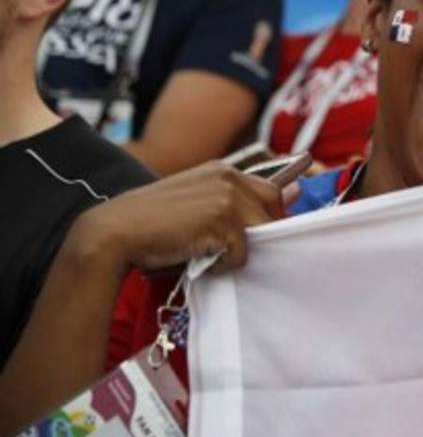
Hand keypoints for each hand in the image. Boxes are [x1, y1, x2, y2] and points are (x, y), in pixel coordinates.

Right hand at [69, 162, 297, 275]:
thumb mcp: (196, 202)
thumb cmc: (152, 223)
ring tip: (205, 251)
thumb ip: (235, 199)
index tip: (251, 232)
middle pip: (274, 206)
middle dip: (261, 231)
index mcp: (222, 170)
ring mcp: (228, 197)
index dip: (264, 215)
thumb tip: (294, 193)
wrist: (114, 231)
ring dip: (237, 250)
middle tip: (228, 246)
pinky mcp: (223, 221)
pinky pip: (240, 255)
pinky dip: (221, 265)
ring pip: (261, 232)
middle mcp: (229, 177)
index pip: (269, 189)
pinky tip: (194, 257)